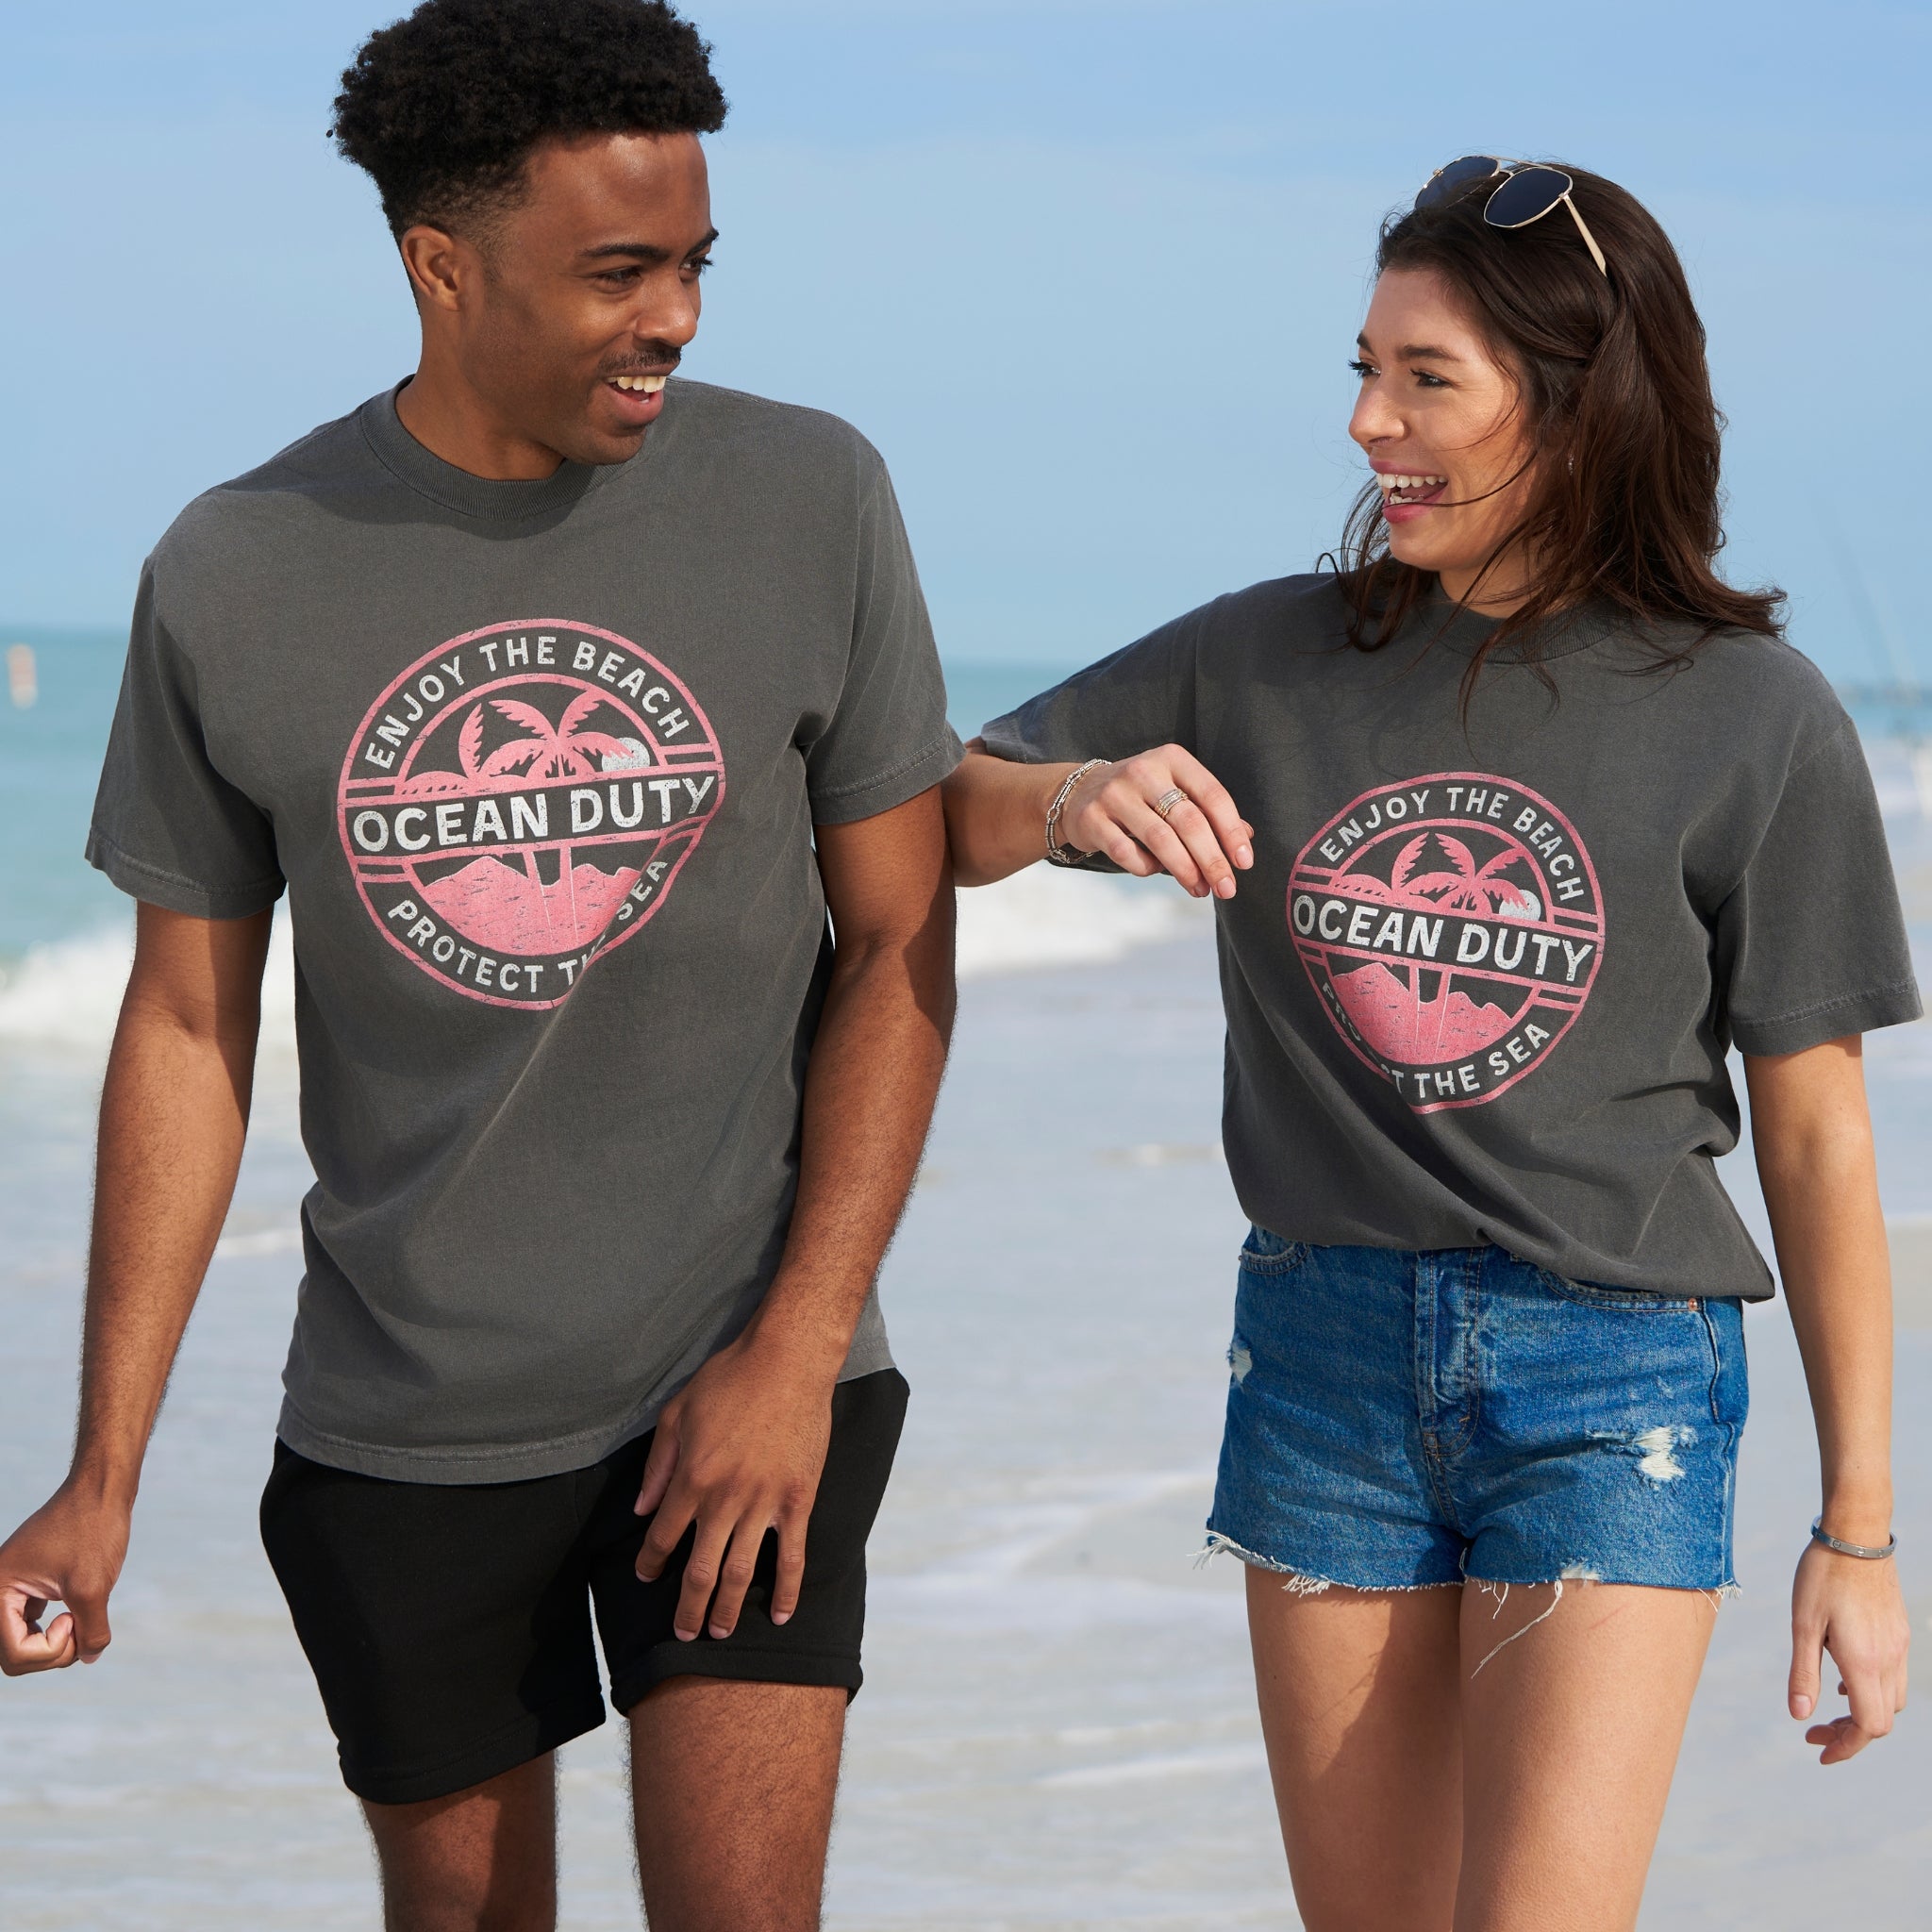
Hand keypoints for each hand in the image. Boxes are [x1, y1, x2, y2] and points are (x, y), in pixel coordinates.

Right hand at [0, 1482, 129, 1674]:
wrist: (102, 1489)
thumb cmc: (94, 1529)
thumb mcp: (94, 1586)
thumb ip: (91, 1631)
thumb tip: (89, 1657)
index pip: (13, 1653)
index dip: (51, 1650)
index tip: (74, 1618)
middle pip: (13, 1655)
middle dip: (52, 1653)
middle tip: (81, 1625)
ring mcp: (11, 1589)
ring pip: (23, 1644)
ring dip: (56, 1644)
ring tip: (82, 1618)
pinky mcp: (29, 1587)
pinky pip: (33, 1625)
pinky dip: (57, 1629)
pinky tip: (75, 1614)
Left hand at [632, 1328, 835, 1641]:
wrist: (788, 1362)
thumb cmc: (729, 1379)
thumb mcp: (677, 1413)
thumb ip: (658, 1465)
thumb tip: (641, 1510)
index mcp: (691, 1478)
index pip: (662, 1538)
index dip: (651, 1564)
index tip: (647, 1578)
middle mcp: (724, 1499)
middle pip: (700, 1570)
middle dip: (688, 1609)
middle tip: (684, 1635)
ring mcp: (764, 1503)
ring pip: (741, 1571)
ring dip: (728, 1609)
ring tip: (720, 1633)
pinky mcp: (798, 1500)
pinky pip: (792, 1555)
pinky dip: (786, 1590)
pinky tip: (781, 1615)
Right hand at [1059, 746, 1253, 898]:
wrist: (1080, 793)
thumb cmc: (1142, 796)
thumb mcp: (1176, 791)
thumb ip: (1208, 811)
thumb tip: (1247, 837)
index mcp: (1172, 758)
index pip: (1212, 795)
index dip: (1232, 831)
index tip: (1244, 862)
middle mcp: (1143, 771)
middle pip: (1189, 821)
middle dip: (1212, 860)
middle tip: (1226, 888)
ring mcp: (1114, 793)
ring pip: (1160, 839)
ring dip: (1185, 871)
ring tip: (1199, 890)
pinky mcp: (1091, 818)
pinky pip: (1127, 853)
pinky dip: (1147, 868)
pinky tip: (1156, 870)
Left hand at [1789, 1536, 1909, 1762]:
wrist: (1857, 1535)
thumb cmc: (1821, 1575)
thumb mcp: (1803, 1624)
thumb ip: (1802, 1672)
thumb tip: (1799, 1716)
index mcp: (1864, 1662)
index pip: (1867, 1726)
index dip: (1845, 1746)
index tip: (1817, 1750)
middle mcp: (1889, 1659)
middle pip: (1881, 1720)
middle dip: (1849, 1734)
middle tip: (1814, 1732)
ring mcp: (1898, 1646)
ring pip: (1891, 1701)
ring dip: (1861, 1713)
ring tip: (1826, 1706)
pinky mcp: (1898, 1632)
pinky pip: (1892, 1677)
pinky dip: (1870, 1690)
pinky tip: (1843, 1677)